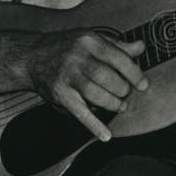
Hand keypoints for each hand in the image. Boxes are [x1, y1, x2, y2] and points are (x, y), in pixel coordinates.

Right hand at [26, 30, 147, 140]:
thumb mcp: (91, 39)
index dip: (134, 74)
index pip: (118, 58)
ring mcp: (67, 76)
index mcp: (89, 41)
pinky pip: (79, 112)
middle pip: (107, 77)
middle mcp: (77, 57)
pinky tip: (106, 135)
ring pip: (96, 94)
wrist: (32, 57)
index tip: (143, 84)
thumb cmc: (65, 47)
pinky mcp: (60, 94)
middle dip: (122, 89)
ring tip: (119, 106)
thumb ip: (117, 46)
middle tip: (126, 93)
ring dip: (112, 103)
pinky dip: (94, 125)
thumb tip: (140, 48)